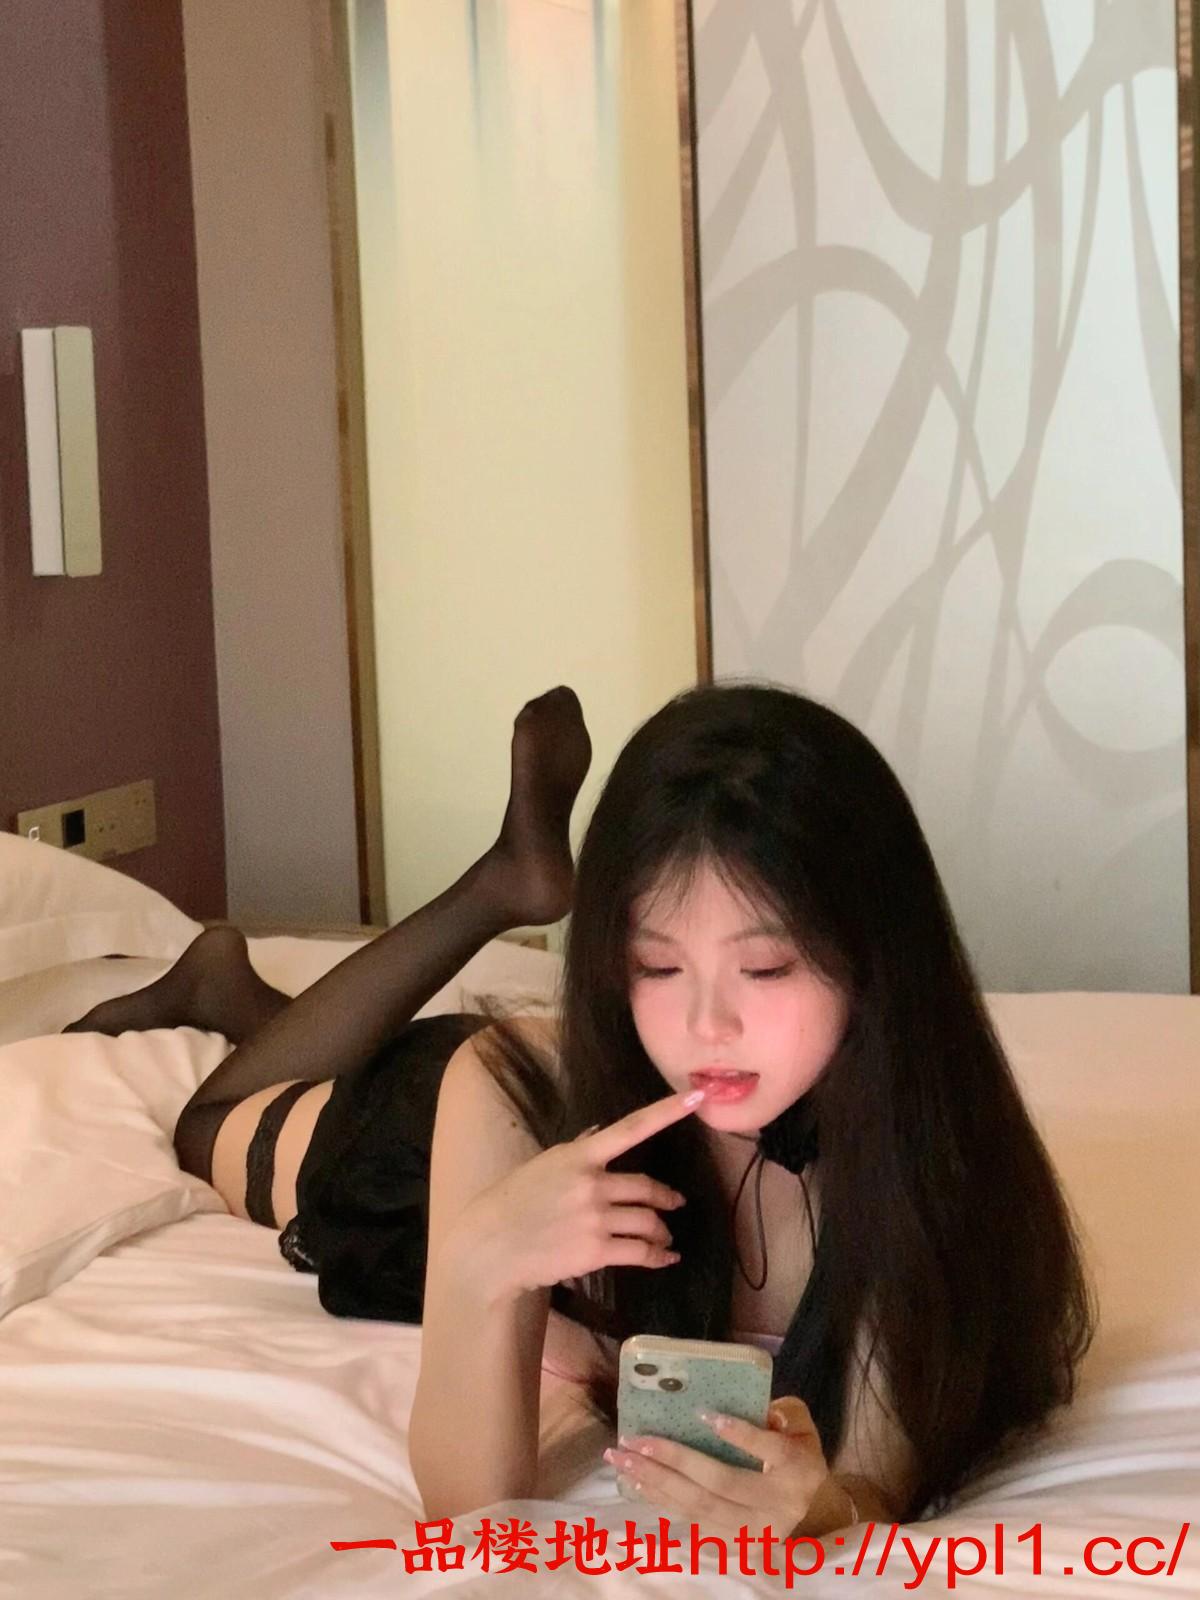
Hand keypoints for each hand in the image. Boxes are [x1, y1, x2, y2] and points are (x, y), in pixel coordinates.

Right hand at [456, 1086, 707, 1300]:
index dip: (666, 1112)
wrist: (491, 1245)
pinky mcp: (595, 1251)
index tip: (696, 1097)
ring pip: (648, 1222)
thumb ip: (578, 1150)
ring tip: (665, 1238)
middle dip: (666, 1198)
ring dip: (662, 1231)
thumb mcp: (544, 1164)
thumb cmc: (513, 1201)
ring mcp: (594, 1218)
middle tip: (674, 1204)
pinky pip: (641, 1252)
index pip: (630, 1128)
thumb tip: (600, 1131)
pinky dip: (659, 1257)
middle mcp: (591, 1183)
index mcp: (578, 1155)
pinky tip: (665, 1258)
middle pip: (646, 1187)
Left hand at [605, 1395, 845, 1543]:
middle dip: (673, 1460)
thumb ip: (780, 1411)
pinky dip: (660, 1500)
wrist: (807, 1501)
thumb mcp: (799, 1424)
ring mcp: (753, 1532)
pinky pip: (690, 1521)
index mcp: (798, 1470)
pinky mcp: (733, 1545)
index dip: (738, 1434)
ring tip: (620, 1459)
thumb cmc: (795, 1450)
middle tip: (635, 1440)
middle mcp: (777, 1507)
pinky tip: (635, 1482)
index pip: (768, 1449)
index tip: (703, 1413)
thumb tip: (740, 1405)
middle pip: (721, 1482)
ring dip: (655, 1482)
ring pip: (699, 1507)